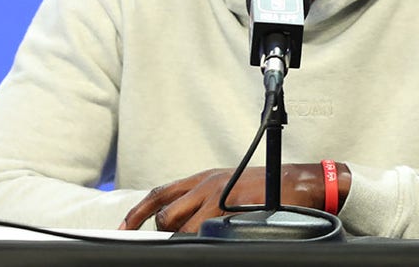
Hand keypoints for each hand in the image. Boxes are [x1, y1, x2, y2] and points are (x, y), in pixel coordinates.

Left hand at [119, 162, 349, 232]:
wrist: (295, 182)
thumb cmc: (264, 186)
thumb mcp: (227, 182)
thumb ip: (202, 196)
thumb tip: (182, 218)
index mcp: (202, 178)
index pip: (159, 194)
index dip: (136, 213)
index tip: (123, 229)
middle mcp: (205, 186)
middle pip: (165, 214)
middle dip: (164, 231)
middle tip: (171, 241)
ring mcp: (218, 200)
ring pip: (183, 228)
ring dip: (184, 239)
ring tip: (196, 240)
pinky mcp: (232, 213)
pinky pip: (206, 234)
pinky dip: (203, 240)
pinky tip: (212, 241)